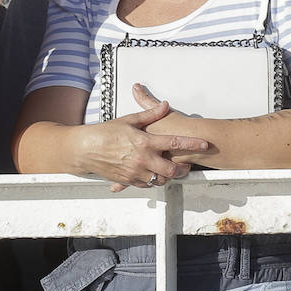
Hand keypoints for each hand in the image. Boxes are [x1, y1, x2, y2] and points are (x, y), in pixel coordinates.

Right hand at [79, 88, 209, 191]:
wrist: (85, 149)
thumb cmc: (105, 134)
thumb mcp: (129, 120)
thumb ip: (150, 114)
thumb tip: (164, 105)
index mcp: (145, 142)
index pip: (175, 142)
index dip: (192, 144)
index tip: (204, 144)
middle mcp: (142, 159)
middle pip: (172, 169)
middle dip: (182, 168)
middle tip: (187, 165)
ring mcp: (136, 172)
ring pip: (161, 180)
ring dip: (168, 176)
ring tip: (170, 169)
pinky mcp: (129, 180)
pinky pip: (147, 185)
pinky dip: (153, 180)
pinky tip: (154, 173)